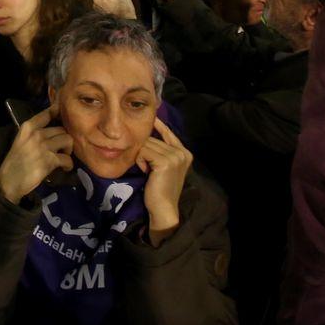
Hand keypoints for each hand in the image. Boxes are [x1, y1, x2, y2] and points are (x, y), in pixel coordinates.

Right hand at [0, 105, 72, 203]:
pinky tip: (64, 168)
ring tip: (63, 157)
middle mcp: (36, 134)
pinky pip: (67, 159)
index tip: (61, 109)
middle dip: (64, 139)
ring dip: (68, 150)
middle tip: (62, 149)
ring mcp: (43, 146)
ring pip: (68, 140)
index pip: (46, 113)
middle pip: (62, 129)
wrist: (8, 181)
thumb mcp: (21, 141)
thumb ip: (34, 134)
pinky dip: (68, 164)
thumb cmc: (15, 162)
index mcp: (27, 127)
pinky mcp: (50, 160)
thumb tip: (53, 131)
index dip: (56, 109)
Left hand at [137, 118, 192, 244]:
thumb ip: (161, 151)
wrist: (164, 208)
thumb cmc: (160, 189)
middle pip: (153, 138)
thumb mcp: (164, 166)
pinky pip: (143, 151)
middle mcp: (182, 152)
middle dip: (144, 149)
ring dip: (140, 155)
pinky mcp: (165, 162)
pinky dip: (139, 159)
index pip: (168, 133)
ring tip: (145, 169)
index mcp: (185, 152)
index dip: (159, 125)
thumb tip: (147, 134)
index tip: (152, 116)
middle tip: (145, 166)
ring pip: (147, 144)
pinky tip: (144, 170)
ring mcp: (175, 156)